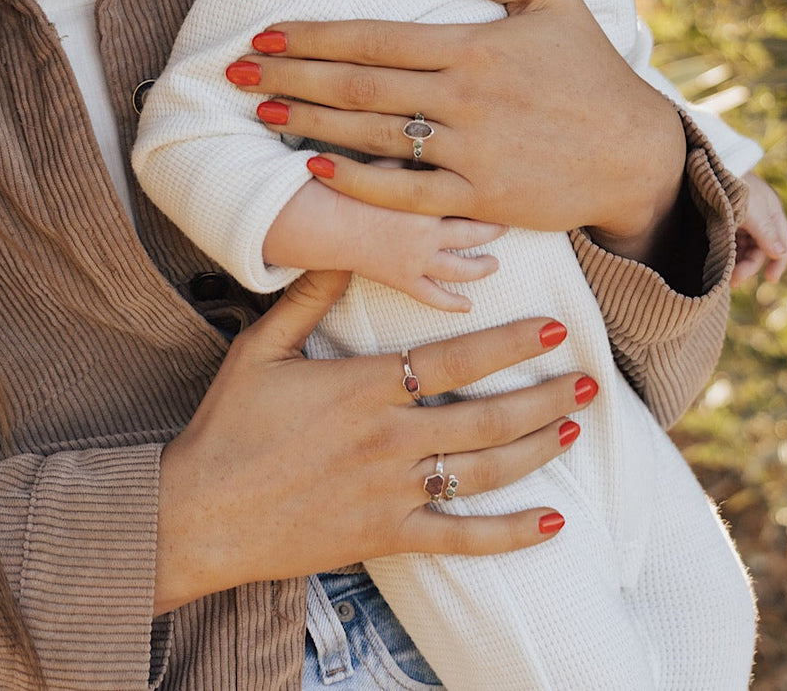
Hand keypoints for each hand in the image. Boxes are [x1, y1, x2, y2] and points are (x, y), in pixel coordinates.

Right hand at [154, 271, 595, 613]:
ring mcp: (391, 491)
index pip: (455, 360)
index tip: (551, 328)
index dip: (509, 342)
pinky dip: (510, 533)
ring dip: (535, 448)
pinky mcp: (386, 536)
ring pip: (483, 470)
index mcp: (365, 387)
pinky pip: (460, 538)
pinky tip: (551, 522)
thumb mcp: (261, 348)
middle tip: (588, 380)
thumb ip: (308, 298)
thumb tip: (344, 249)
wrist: (198, 512)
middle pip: (486, 416)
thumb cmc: (228, 426)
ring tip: (572, 427)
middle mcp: (389, 438)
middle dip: (544, 396)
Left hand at [228, 0, 687, 263]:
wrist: (636, 151)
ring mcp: (470, 150)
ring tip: (260, 113)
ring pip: (372, 135)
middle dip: (289, 77)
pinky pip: (405, 191)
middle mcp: (464, 96)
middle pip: (357, 86)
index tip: (266, 34)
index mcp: (473, 45)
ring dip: (308, 124)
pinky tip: (315, 166)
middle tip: (237, 74)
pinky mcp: (480, 197)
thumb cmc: (590, 69)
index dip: (313, 37)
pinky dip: (357, 179)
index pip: (373, 38)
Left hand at [732, 172, 786, 284]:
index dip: (778, 262)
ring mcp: (742, 217)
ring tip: (725, 277)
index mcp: (771, 211)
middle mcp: (759, 216)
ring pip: (744, 247)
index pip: (782, 243)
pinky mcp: (725, 217)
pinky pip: (731, 241)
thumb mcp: (752, 212)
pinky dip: (729, 253)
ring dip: (738, 263)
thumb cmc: (733, 187)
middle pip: (760, 249)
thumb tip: (780, 254)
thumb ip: (766, 234)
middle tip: (734, 281)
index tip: (771, 279)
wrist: (707, 168)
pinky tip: (721, 264)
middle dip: (749, 266)